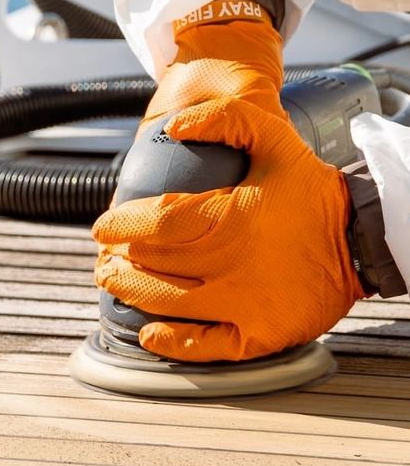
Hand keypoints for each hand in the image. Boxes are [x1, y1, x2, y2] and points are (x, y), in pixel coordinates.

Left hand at [93, 92, 364, 360]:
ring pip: (169, 303)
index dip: (120, 224)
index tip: (102, 227)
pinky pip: (206, 346)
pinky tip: (150, 333)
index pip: (157, 222)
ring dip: (133, 293)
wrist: (364, 239)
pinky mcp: (259, 334)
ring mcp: (244, 304)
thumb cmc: (313, 191)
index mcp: (229, 218)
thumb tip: (175, 125)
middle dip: (120, 260)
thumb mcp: (275, 139)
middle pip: (155, 264)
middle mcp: (230, 265)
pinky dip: (173, 343)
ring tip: (116, 283)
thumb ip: (225, 120)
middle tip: (106, 257)